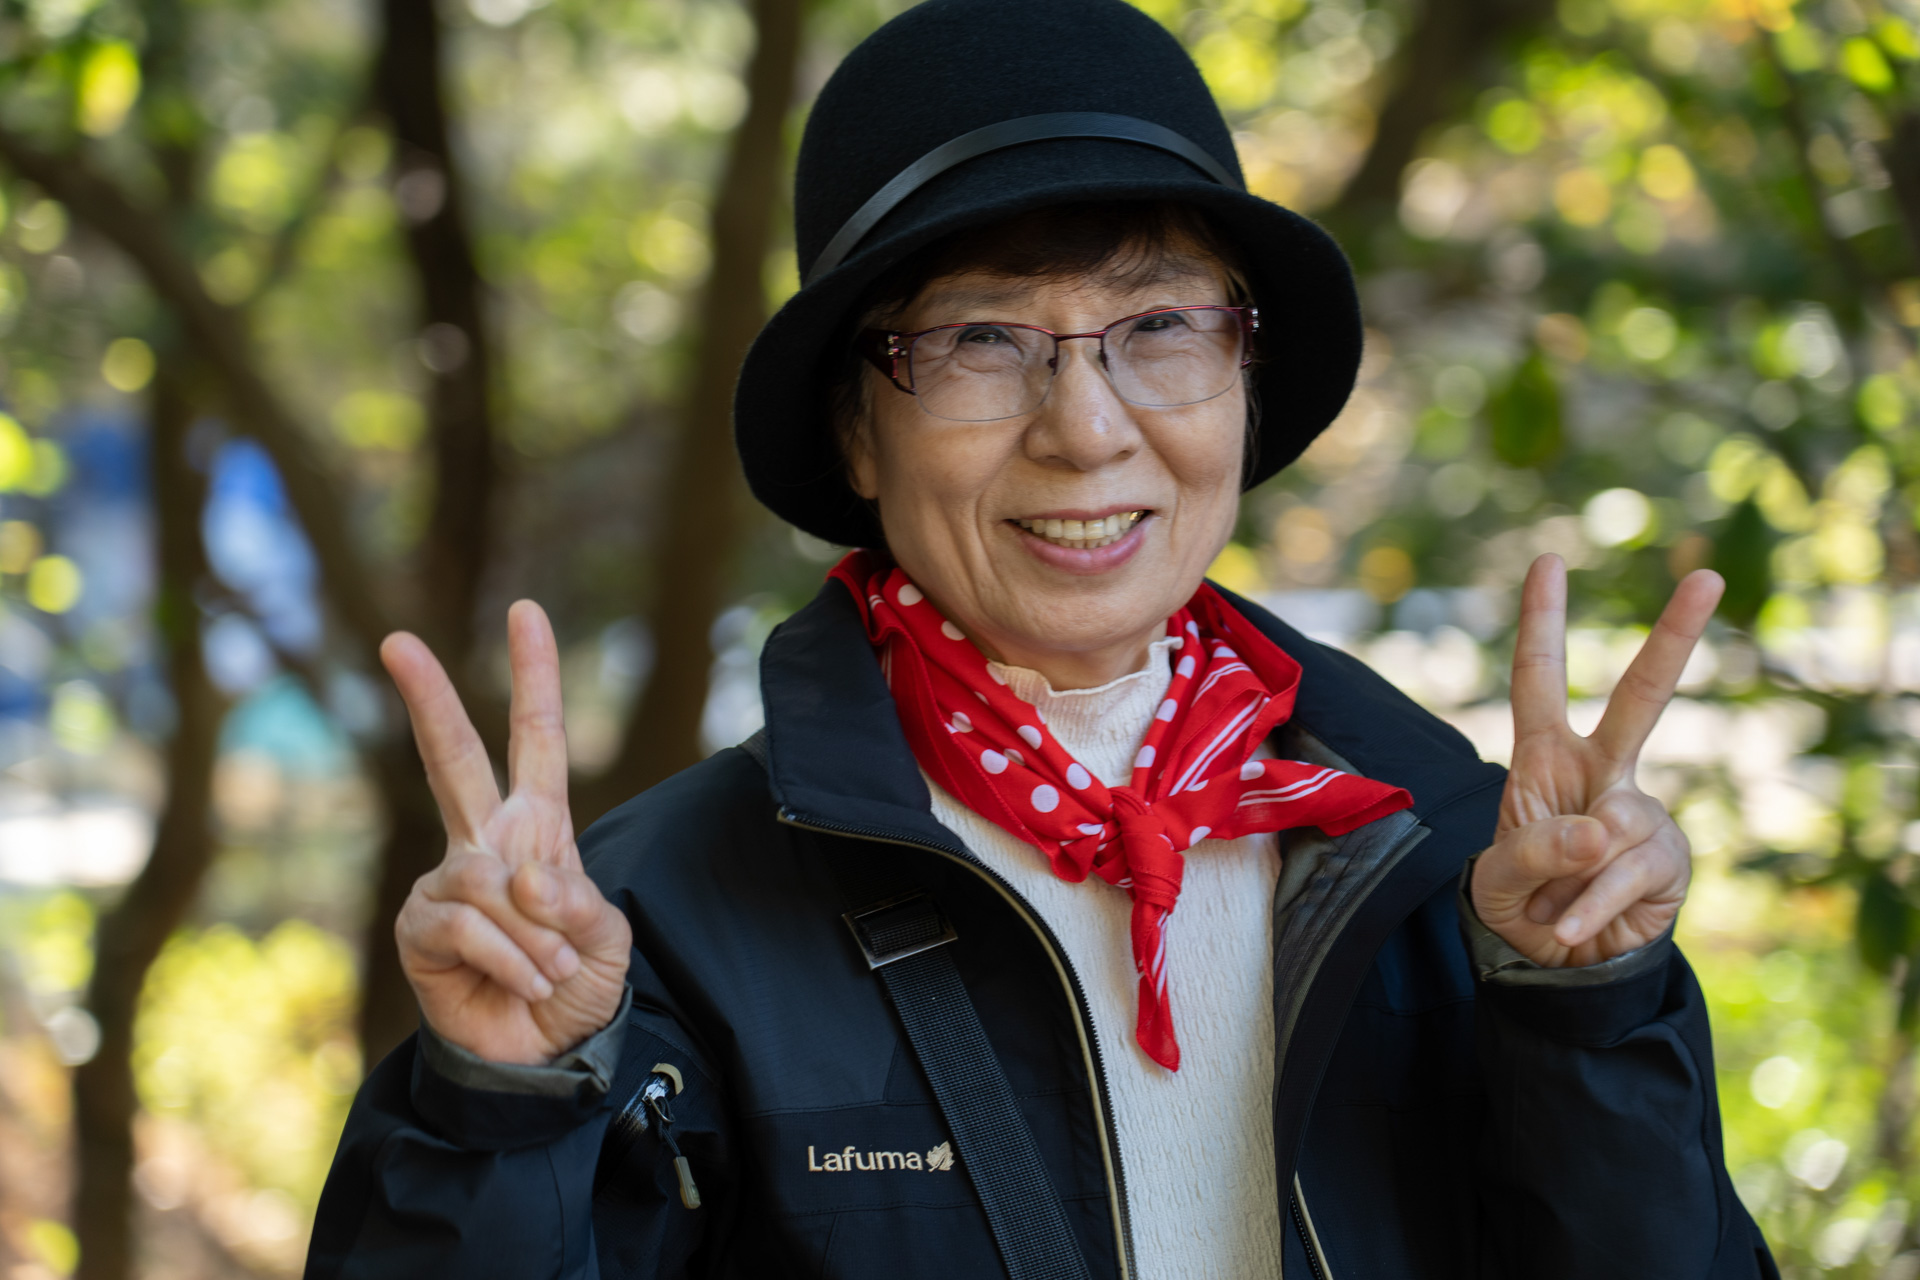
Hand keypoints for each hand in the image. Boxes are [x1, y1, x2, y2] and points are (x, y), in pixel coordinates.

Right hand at [384, 601, 630, 1064]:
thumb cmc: (577, 989)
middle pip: (454, 759)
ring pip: (490, 879)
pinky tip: (520, 982)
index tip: (525, 613)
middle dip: (428, 700)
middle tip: (397, 640)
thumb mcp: (608, 939)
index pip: (537, 740)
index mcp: (540, 829)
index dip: (534, 678)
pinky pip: (470, 922)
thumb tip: (521, 877)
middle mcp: (486, 843)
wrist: (541, 1058)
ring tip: (550, 969)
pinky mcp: (420, 926)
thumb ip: (579, 903)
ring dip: (536, 934)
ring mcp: (447, 882)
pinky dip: (511, 957)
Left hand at [1472, 555, 1723, 967]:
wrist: (1556, 961)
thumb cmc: (1521, 897)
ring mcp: (1640, 810)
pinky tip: (1573, 925)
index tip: (1548, 562)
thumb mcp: (1498, 876)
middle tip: (1708, 578)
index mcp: (1545, 757)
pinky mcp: (1667, 855)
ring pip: (1617, 820)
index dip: (1541, 623)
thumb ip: (1534, 850)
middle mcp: (1600, 770)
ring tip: (1553, 907)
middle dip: (1674, 639)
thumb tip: (1604, 826)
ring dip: (1572, 875)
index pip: (1539, 679)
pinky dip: (1591, 904)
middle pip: (1640, 697)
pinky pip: (1628, 870)